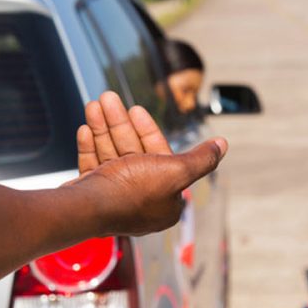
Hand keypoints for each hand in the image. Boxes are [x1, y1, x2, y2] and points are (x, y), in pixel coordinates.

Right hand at [69, 92, 226, 235]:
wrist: (85, 210)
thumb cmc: (132, 192)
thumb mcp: (176, 172)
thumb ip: (201, 159)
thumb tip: (223, 145)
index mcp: (164, 201)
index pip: (160, 157)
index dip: (148, 130)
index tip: (136, 109)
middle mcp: (140, 201)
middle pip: (132, 152)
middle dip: (119, 123)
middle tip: (108, 97)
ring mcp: (114, 199)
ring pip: (110, 155)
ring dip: (103, 127)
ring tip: (94, 104)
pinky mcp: (92, 196)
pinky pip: (93, 166)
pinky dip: (90, 146)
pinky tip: (85, 127)